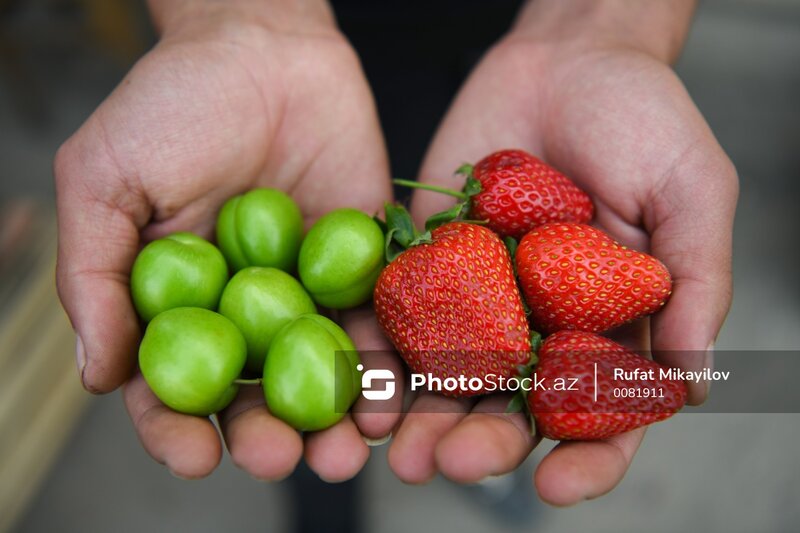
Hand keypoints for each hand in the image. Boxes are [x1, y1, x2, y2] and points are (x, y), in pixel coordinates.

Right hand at [55, 0, 390, 479]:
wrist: (264, 44)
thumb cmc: (174, 103)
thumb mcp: (104, 181)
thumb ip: (96, 276)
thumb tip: (98, 375)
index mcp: (175, 301)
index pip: (169, 383)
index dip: (176, 428)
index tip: (195, 457)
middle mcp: (242, 309)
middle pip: (252, 394)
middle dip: (267, 436)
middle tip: (282, 458)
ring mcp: (304, 292)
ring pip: (318, 375)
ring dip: (332, 421)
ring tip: (346, 451)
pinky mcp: (359, 266)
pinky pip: (373, 324)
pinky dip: (382, 366)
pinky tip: (389, 400)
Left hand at [389, 0, 736, 504]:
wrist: (565, 58)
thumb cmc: (643, 119)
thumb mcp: (692, 192)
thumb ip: (697, 283)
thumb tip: (691, 382)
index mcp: (613, 324)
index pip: (605, 413)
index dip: (587, 458)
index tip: (558, 486)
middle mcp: (546, 323)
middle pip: (516, 407)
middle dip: (487, 442)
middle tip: (455, 463)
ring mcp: (485, 296)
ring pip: (453, 376)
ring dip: (425, 418)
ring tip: (398, 450)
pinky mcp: (434, 261)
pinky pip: (407, 313)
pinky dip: (387, 352)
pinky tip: (368, 384)